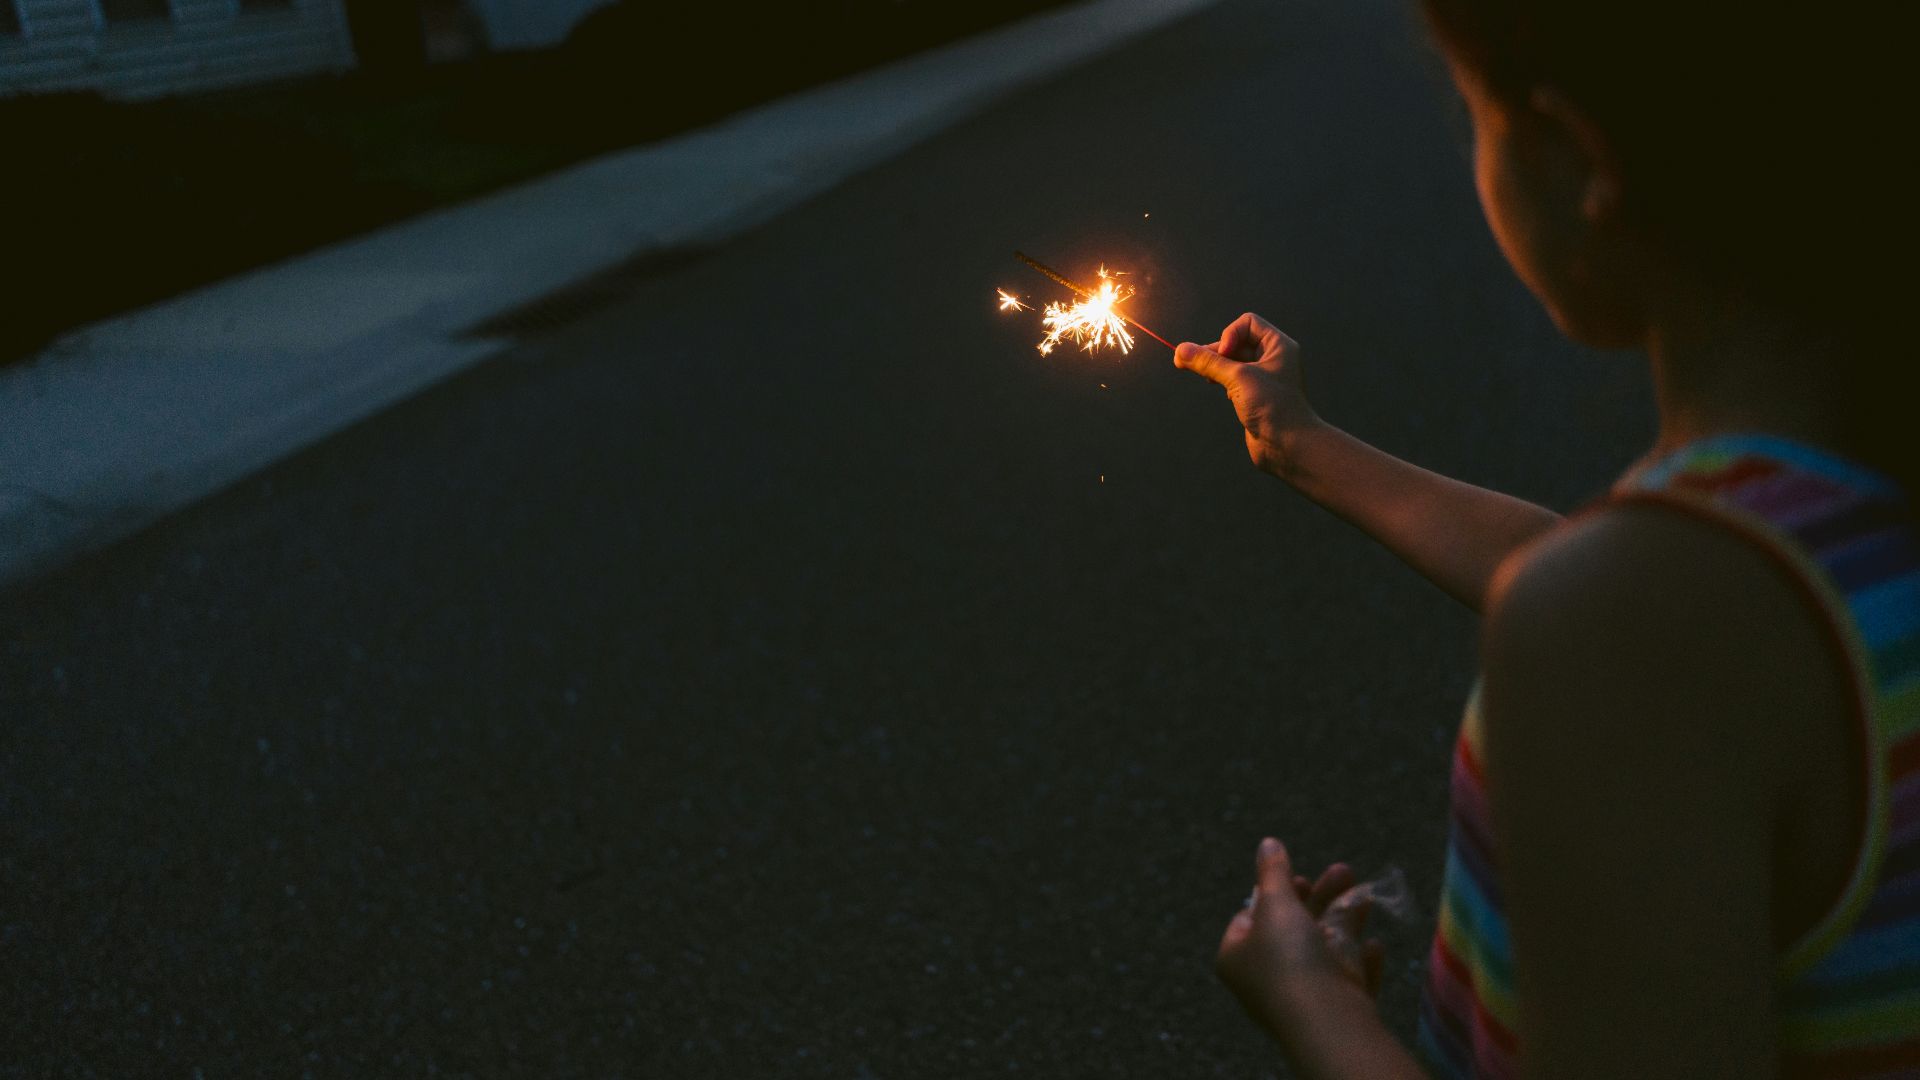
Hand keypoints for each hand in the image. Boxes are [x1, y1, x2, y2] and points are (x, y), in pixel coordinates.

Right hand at [1174, 313, 1321, 477]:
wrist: (1289, 446)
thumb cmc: (1273, 407)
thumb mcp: (1238, 378)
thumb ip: (1208, 362)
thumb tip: (1181, 350)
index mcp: (1278, 346)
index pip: (1247, 323)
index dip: (1230, 334)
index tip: (1224, 355)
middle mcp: (1273, 358)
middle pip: (1236, 342)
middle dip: (1214, 350)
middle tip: (1188, 361)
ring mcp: (1264, 378)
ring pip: (1233, 361)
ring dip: (1215, 365)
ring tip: (1200, 374)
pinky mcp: (1255, 396)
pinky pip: (1234, 379)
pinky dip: (1221, 380)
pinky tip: (1217, 388)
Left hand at [1217, 838, 1385, 1041]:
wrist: (1325, 1023)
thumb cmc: (1289, 959)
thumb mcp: (1277, 904)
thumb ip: (1274, 872)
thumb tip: (1267, 843)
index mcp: (1238, 956)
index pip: (1250, 917)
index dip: (1275, 893)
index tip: (1299, 878)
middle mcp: (1265, 980)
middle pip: (1294, 929)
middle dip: (1322, 897)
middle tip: (1346, 871)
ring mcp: (1301, 998)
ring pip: (1325, 952)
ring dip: (1346, 920)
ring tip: (1368, 895)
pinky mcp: (1334, 1013)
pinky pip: (1348, 981)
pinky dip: (1361, 962)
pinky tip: (1374, 946)